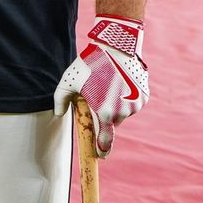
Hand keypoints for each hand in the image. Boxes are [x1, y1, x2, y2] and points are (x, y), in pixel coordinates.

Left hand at [54, 14, 147, 157]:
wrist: (115, 47)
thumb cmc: (89, 65)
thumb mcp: (68, 81)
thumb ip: (60, 100)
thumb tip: (59, 114)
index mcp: (104, 113)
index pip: (104, 140)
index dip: (101, 149)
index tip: (99, 155)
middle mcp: (122, 113)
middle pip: (111, 123)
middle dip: (104, 115)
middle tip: (96, 96)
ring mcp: (135, 105)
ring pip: (123, 112)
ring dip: (115, 105)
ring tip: (106, 84)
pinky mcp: (143, 97)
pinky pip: (132, 103)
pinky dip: (125, 97)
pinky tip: (118, 81)